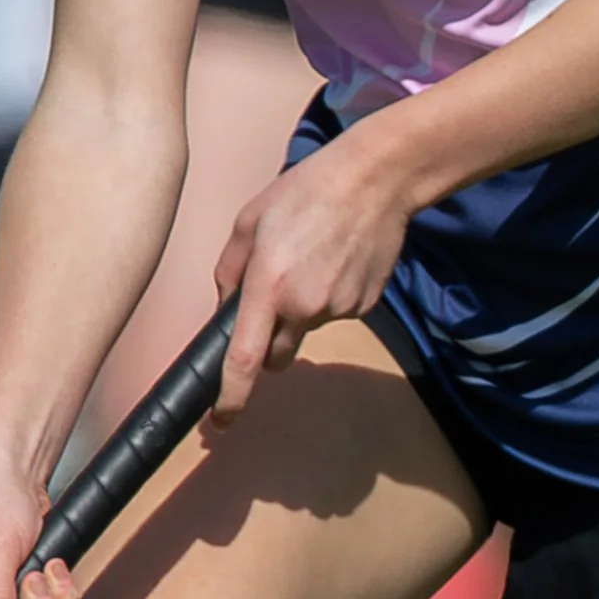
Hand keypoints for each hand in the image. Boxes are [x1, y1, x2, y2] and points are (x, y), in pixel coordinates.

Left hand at [209, 130, 412, 421]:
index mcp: (268, 287)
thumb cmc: (307, 190)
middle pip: (277, 355)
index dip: (230, 396)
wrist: (376, 179)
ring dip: (302, 310)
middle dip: (268, 343)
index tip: (222, 420)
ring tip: (312, 258)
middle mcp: (304, 307)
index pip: (243, 358)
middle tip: (273, 299)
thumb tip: (227, 306)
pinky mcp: (365, 305)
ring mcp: (339, 309)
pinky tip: (336, 260)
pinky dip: (330, 297)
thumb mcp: (249, 221)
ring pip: (307, 329)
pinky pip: (336, 314)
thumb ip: (229, 271)